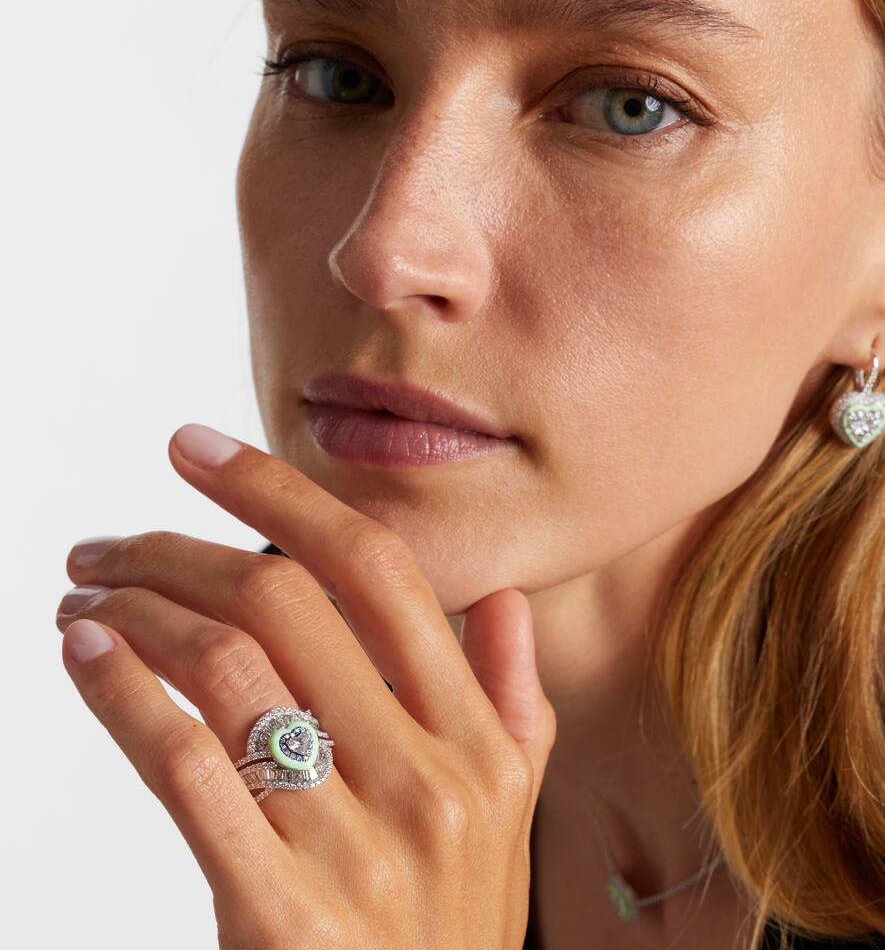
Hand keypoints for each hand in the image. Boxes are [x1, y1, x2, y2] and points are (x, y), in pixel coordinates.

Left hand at [56, 423, 556, 949]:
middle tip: (104, 542)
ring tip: (83, 595)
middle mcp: (430, 780)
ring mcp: (359, 849)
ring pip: (227, 669)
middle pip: (286, 602)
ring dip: (134, 611)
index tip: (196, 448)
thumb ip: (512, 698)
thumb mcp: (511, 812)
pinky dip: (118, 692)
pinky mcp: (281, 915)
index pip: (379, 571)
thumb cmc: (444, 929)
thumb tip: (505, 599)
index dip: (283, 491)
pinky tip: (81, 654)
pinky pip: (186, 766)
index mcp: (482, 741)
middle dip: (176, 547)